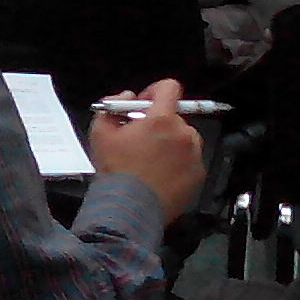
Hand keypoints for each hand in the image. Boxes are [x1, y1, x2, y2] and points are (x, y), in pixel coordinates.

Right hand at [86, 79, 204, 226]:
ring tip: (150, 162)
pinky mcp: (197, 175)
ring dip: (170, 144)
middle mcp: (183, 134)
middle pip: (174, 117)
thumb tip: (127, 97)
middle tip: (141, 141)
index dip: (155, 91)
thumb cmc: (116, 172)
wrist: (129, 211)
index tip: (144, 104)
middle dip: (158, 124)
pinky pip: (189, 160)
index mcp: (162, 119)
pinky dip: (177, 164)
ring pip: (183, 139)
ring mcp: (193, 155)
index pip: (169, 87)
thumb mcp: (101, 133)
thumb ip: (112, 106)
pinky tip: (159, 176)